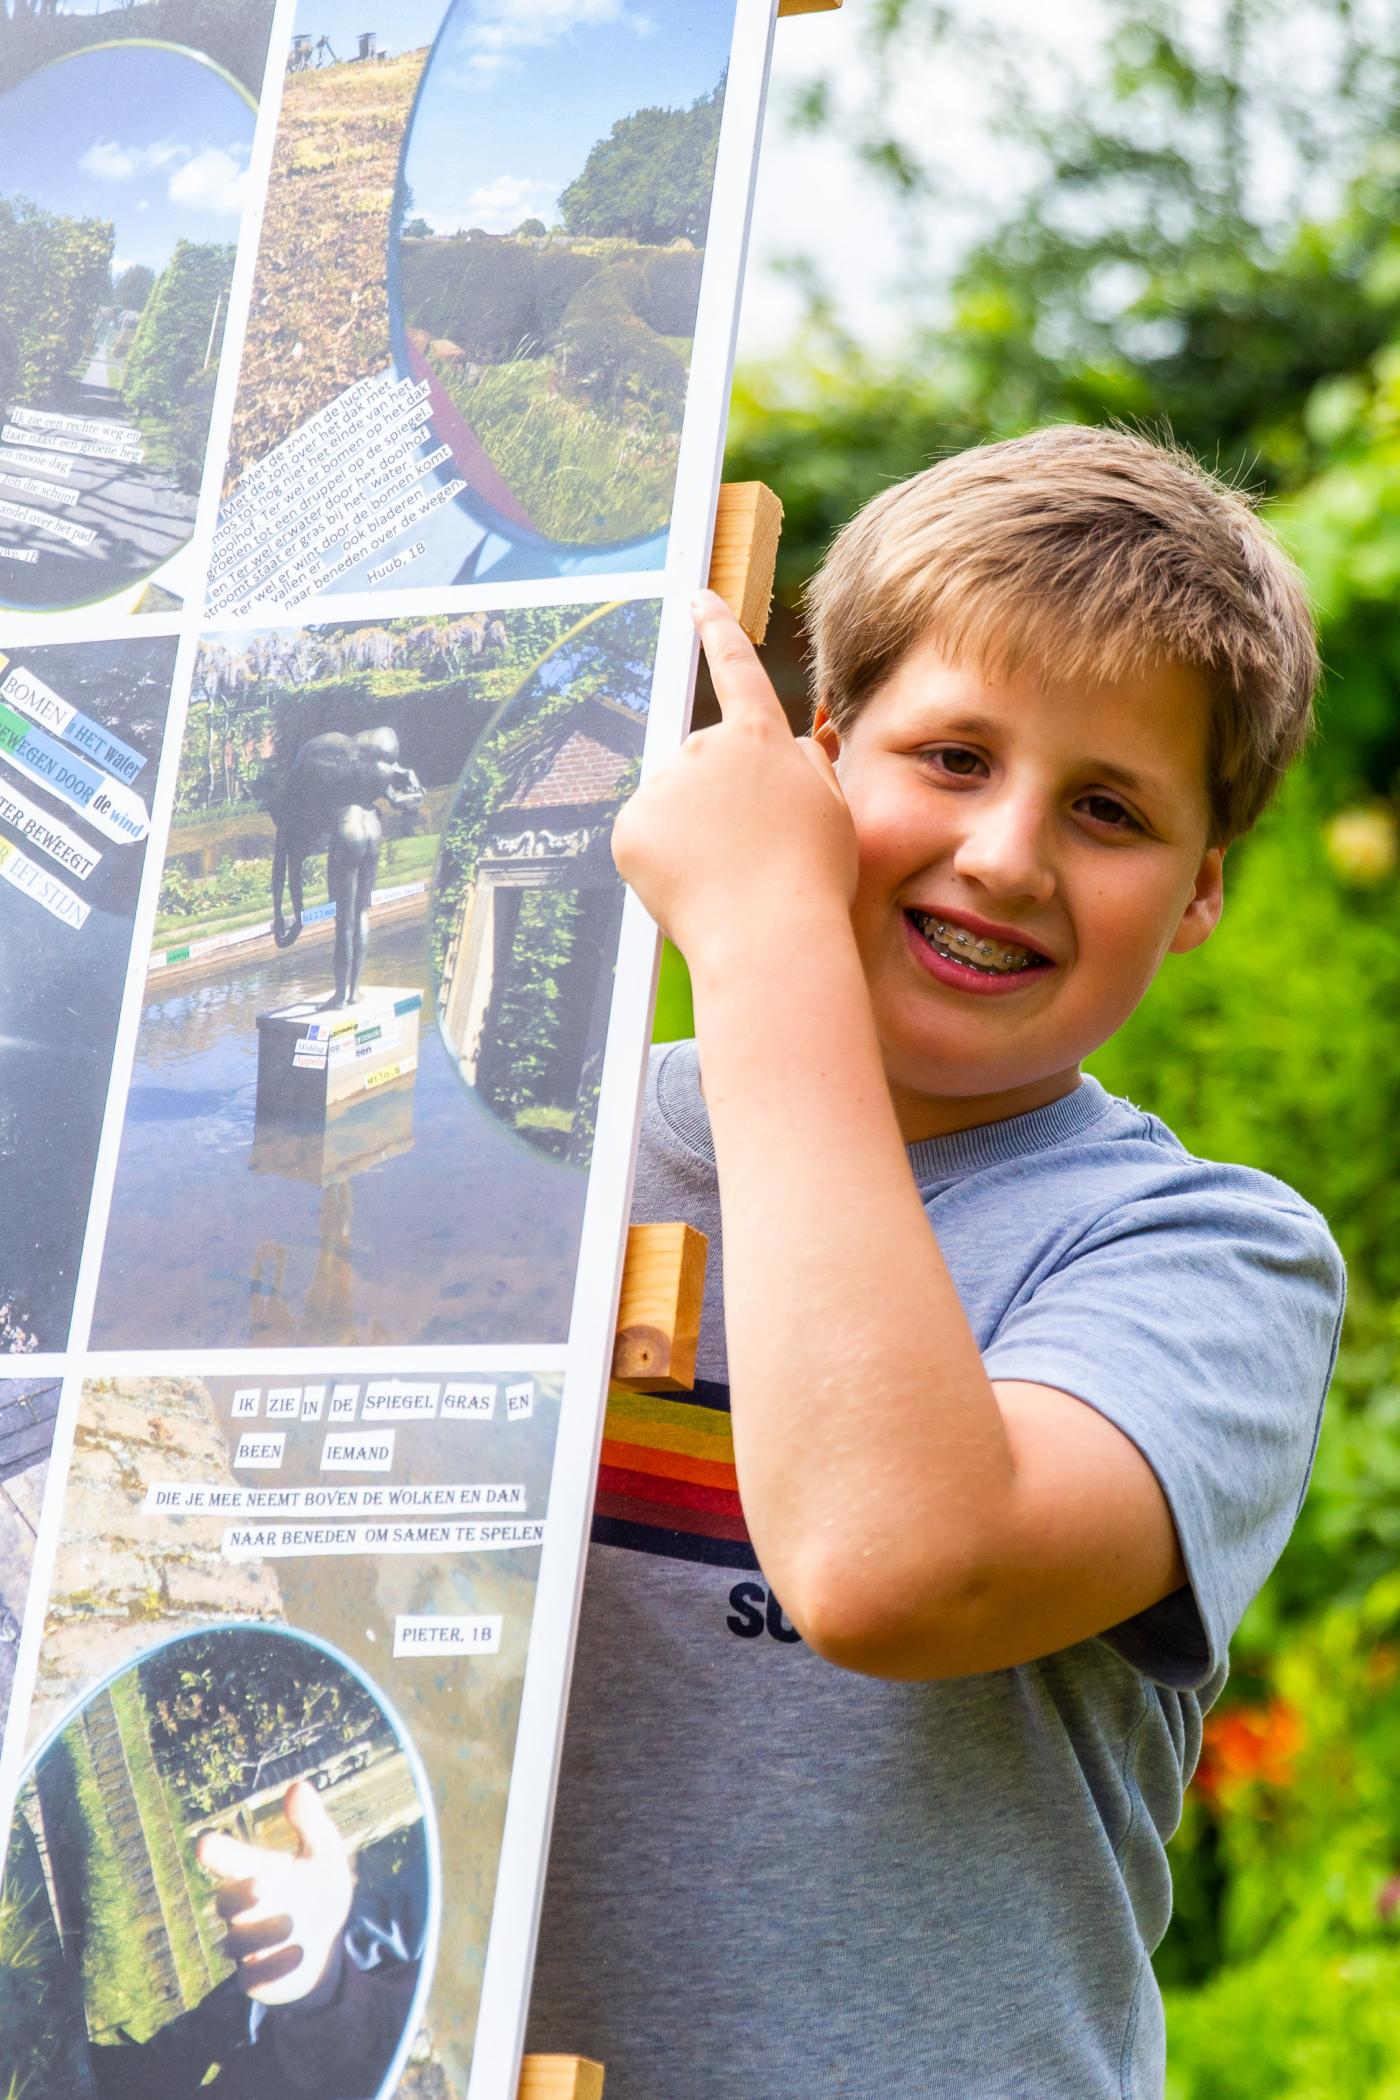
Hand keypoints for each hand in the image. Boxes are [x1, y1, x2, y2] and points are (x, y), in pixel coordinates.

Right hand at [197, 1780, 353, 2006]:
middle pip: (225, 1902)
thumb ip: (311, 1823)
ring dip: (262, 1933)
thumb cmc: (319, 1892)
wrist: (330, 1948)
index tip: (204, 1844)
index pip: (227, 1861)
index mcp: (256, 1873)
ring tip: (291, 1925)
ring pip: (236, 1944)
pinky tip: (298, 1953)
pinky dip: (274, 1966)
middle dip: (239, 1894)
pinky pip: (253, 1979)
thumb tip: (297, 1785)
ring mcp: (247, 1948)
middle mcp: (244, 1911)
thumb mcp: (324, 1855)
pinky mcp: (256, 1981)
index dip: (216, 1853)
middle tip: (263, 1885)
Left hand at [610, 591, 857, 968]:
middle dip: (718, 803)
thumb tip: (790, 747)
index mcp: (760, 739)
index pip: (737, 670)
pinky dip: (661, 863)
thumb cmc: (811, 880)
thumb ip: (809, 767)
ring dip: (692, 835)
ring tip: (725, 876)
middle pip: (702, 767)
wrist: (768, 935)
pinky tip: (693, 886)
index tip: (697, 598)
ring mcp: (663, 783)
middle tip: (750, 853)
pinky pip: (644, 839)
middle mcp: (705, 745)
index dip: (718, 630)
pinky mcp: (630, 824)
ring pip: (672, 806)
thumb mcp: (833, 812)